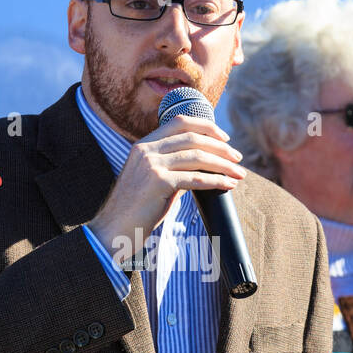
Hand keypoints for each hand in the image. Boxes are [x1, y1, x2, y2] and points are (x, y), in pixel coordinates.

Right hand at [87, 113, 245, 263]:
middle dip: (221, 147)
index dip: (206, 126)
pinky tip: (227, 185)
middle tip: (238, 158)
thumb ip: (172, 170)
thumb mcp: (151, 181)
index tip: (225, 137)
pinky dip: (216, 181)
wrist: (113, 230)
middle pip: (193, 138)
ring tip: (239, 173)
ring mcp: (151, 164)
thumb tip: (201, 170)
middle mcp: (146, 150)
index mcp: (143, 145)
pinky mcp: (158, 182)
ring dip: (223, 165)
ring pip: (197, 157)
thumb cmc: (135, 210)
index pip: (179, 123)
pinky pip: (195, 178)